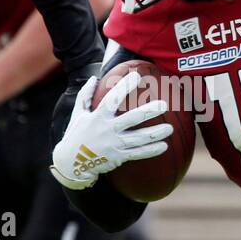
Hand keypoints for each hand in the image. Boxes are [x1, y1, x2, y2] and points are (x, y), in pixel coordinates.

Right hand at [49, 70, 172, 189]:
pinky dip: (151, 151)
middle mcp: (107, 130)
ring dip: (155, 134)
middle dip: (148, 112)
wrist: (71, 163)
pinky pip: (137, 154)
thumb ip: (85, 95)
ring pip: (138, 139)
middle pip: (131, 119)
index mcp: (97, 117)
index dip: (123, 87)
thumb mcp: (77, 114)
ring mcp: (114, 145)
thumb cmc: (76, 134)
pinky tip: (164, 146)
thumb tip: (93, 78)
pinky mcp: (118, 157)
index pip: (112, 99)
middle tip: (163, 105)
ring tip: (170, 129)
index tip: (136, 76)